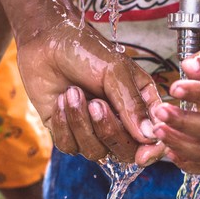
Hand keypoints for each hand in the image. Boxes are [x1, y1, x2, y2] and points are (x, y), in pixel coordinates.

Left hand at [16, 17, 163, 162]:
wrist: (46, 42)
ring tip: (73, 92)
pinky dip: (64, 124)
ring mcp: (93, 128)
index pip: (153, 138)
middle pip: (124, 150)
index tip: (143, 156)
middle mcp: (119, 120)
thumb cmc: (85, 50)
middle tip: (96, 103)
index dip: (151, 151)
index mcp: (140, 104)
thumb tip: (149, 137)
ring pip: (95, 151)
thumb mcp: (115, 72)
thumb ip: (132, 106)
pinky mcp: (67, 132)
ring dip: (81, 122)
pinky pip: (69, 146)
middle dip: (108, 130)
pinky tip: (61, 100)